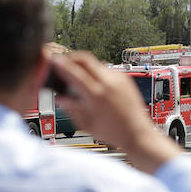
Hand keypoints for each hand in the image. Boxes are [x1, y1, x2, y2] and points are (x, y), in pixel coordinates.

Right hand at [53, 53, 181, 172]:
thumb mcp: (87, 124)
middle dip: (70, 57)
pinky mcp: (125, 79)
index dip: (60, 65)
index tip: (52, 61)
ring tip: (77, 75)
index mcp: (97, 95)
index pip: (74, 72)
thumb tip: (60, 98)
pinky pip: (106, 69)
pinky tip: (93, 82)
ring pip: (96, 62)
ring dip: (84, 65)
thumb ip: (71, 109)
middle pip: (84, 58)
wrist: (138, 134)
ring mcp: (119, 79)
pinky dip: (96, 72)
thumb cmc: (115, 133)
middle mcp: (109, 84)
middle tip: (62, 62)